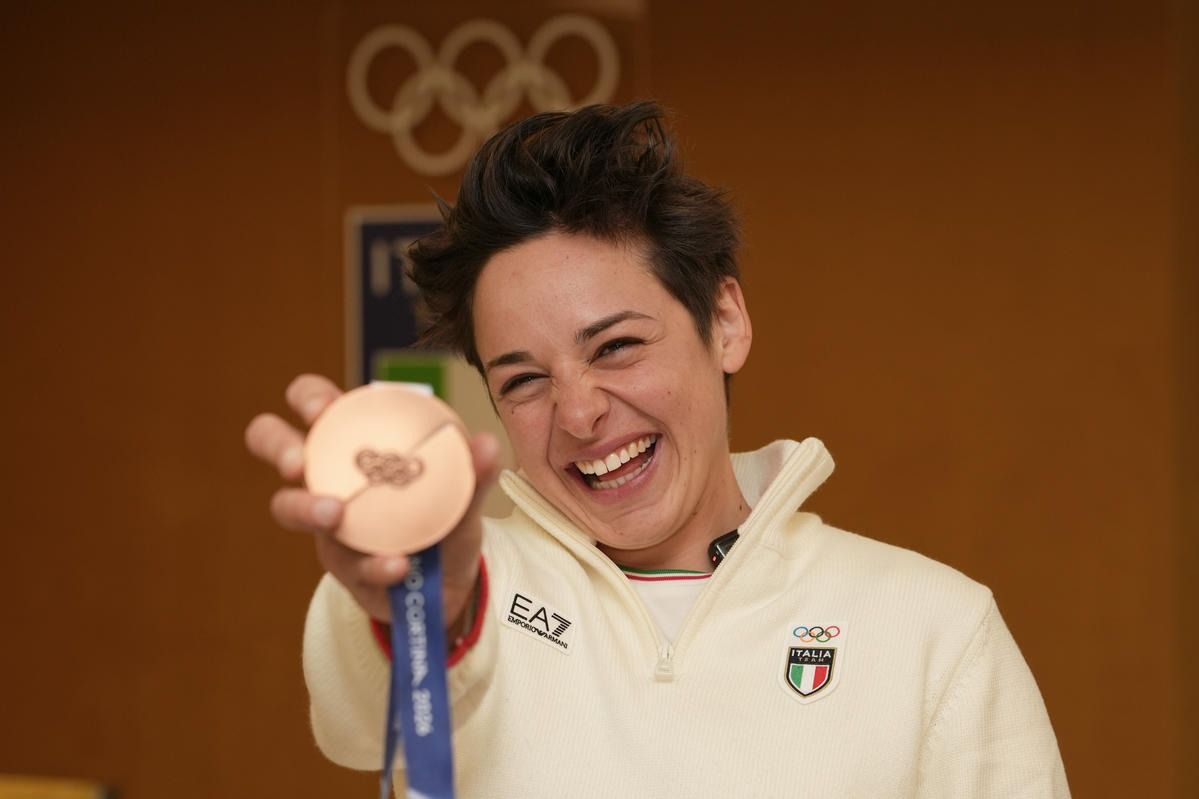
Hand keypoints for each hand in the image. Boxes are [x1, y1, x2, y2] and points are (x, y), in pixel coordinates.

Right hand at [244, 374, 500, 626]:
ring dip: (306, 507)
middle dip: (279, 446)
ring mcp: (327, 521)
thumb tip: (486, 444)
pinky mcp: (341, 566)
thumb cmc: (447, 516)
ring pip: (287, 507)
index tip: (322, 409)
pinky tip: (397, 565)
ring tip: (335, 513)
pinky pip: (347, 564)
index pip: (316, 403)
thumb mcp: (466, 492)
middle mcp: (331, 474)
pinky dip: (373, 564)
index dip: (308, 397)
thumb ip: (475, 470)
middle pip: (274, 443)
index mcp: (357, 440)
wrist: (453, 582)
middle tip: (300, 461)